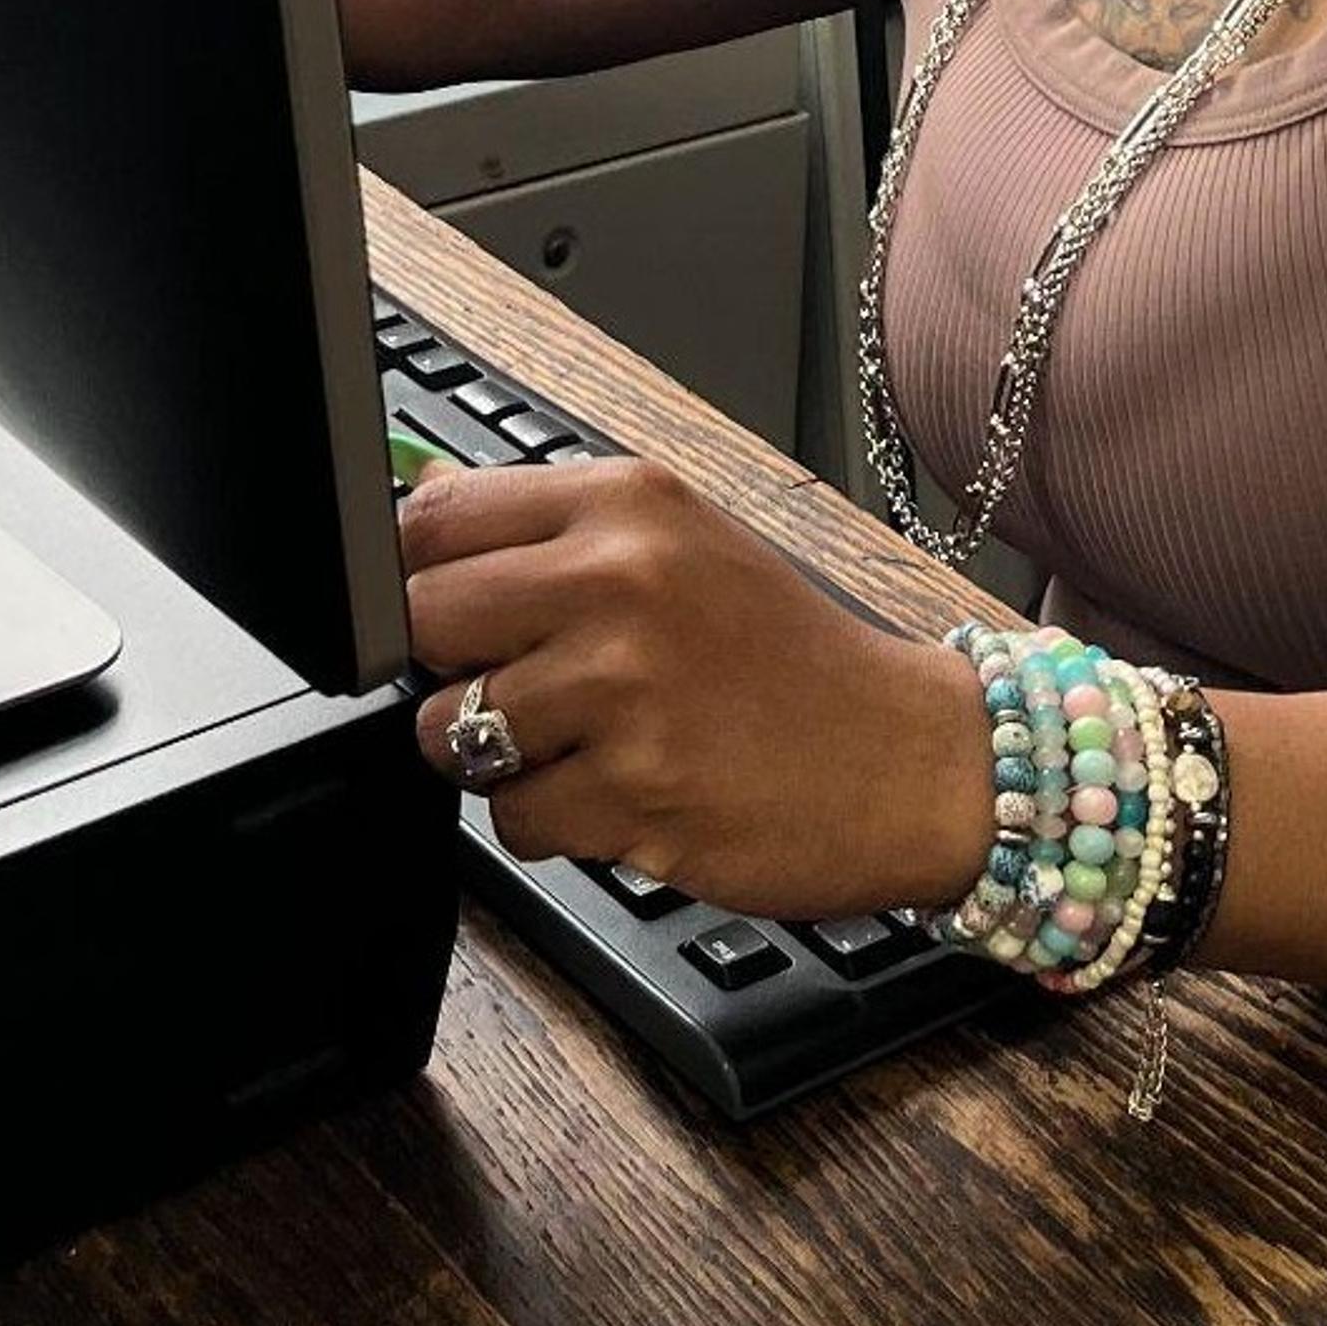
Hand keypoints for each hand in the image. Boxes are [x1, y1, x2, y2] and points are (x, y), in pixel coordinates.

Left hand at [400, 454, 992, 918]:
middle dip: (450, 671)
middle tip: (519, 687)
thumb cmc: (792, 659)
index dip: (417, 578)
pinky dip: (553, 822)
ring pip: (450, 732)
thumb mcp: (684, 544)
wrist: (910, 758)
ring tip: (584, 746)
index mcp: (627, 502)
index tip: (448, 612)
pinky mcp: (634, 790)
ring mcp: (625, 688)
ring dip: (498, 759)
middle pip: (421, 621)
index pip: (430, 520)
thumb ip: (555, 532)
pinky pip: (512, 819)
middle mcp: (620, 579)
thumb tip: (416, 511)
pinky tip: (623, 794)